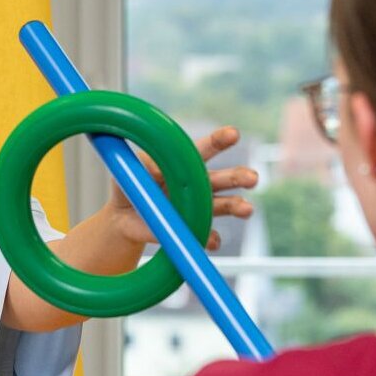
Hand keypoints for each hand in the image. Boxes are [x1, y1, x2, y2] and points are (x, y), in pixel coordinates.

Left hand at [104, 125, 256, 249]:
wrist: (123, 218)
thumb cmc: (129, 186)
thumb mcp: (127, 173)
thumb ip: (139, 168)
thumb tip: (151, 167)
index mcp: (184, 165)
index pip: (204, 149)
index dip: (219, 141)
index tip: (234, 134)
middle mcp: (198, 185)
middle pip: (223, 178)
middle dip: (239, 177)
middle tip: (253, 178)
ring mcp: (197, 208)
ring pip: (223, 205)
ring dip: (237, 206)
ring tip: (247, 209)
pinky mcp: (191, 231)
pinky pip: (206, 235)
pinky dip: (209, 238)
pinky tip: (211, 241)